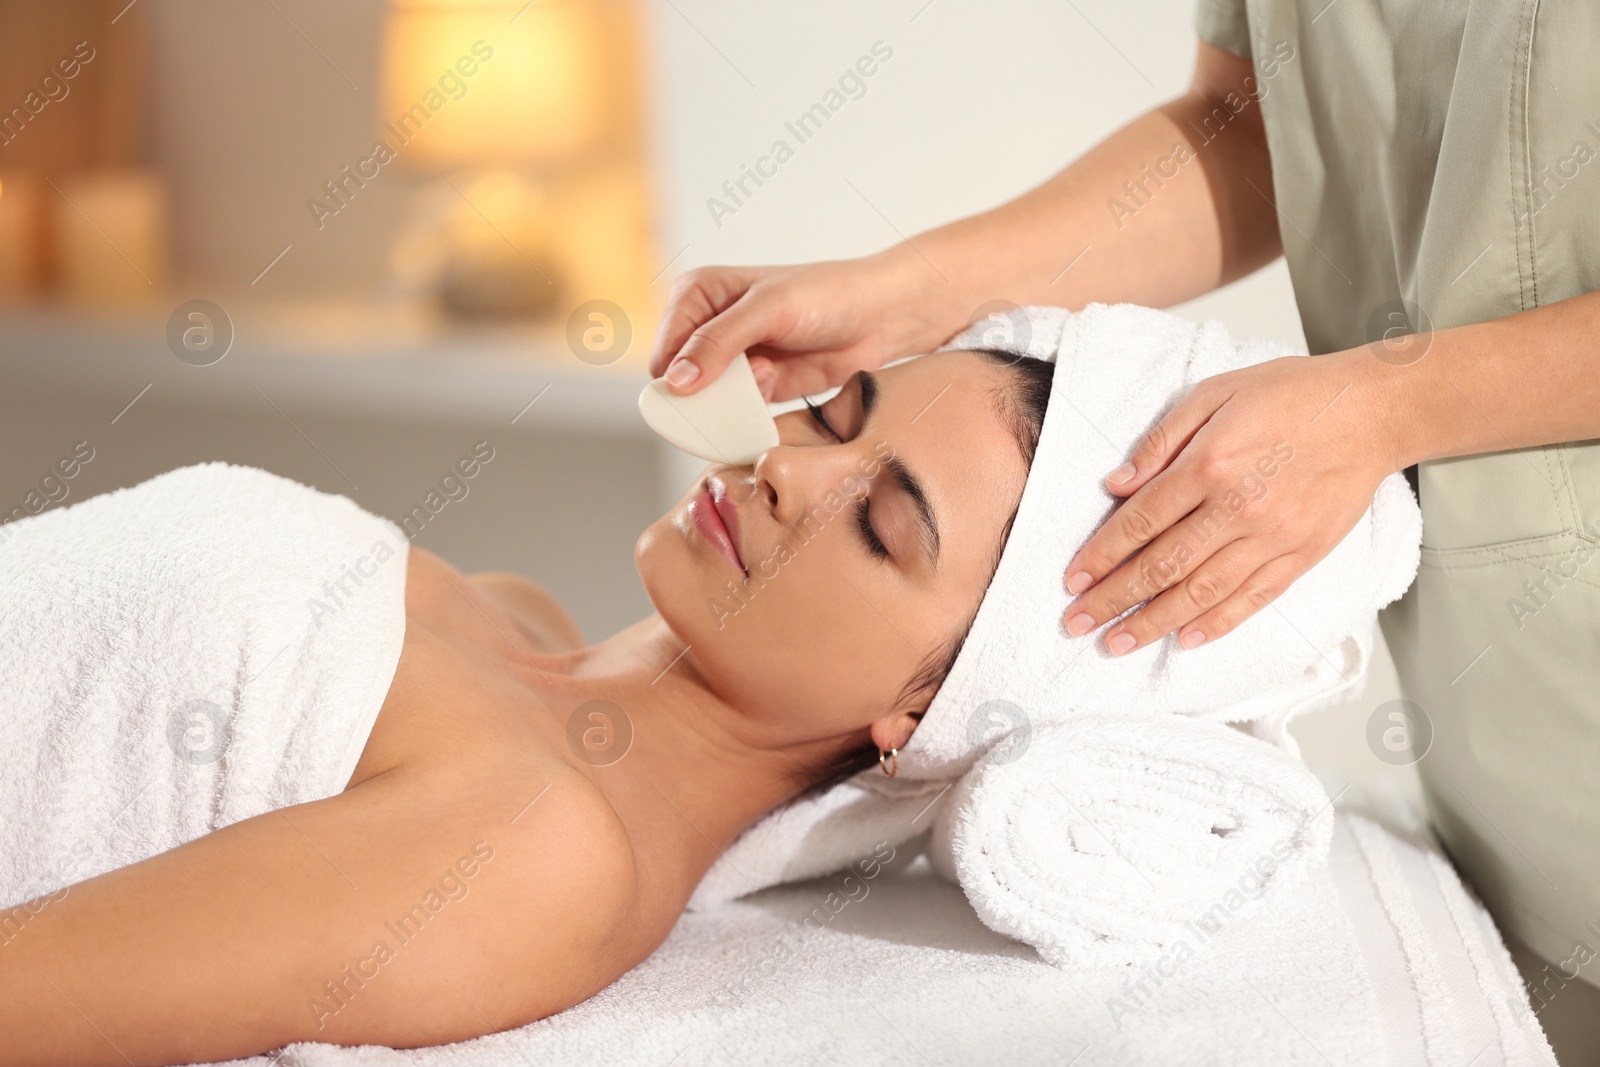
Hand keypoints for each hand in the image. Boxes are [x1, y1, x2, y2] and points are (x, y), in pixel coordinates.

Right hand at [647, 250, 957, 401]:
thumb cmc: (825, 296)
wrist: (877, 319)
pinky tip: (777, 379)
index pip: (665, 345)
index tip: (700, 387)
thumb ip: (718, 343)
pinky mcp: (755, 387)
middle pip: (679, 380)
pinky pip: (735, 412)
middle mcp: (707, 328)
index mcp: (697, 295)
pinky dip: (750, 409)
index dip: (676, 373)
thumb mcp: (767, 310)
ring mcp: (731, 361)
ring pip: (706, 401)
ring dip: (734, 398)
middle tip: (748, 374)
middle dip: (707, 390)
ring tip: (768, 370)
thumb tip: (674, 380)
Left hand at [1060, 350, 1400, 653]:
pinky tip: (1185, 640)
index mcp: (1211, 464)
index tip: (1072, 580)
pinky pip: (1252, 598)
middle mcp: (1240, 507)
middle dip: (1113, 599)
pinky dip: (1217, 624)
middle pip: (1163, 565)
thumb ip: (1161, 441)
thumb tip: (1115, 485)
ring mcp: (1274, 536)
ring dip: (1153, 622)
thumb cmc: (1292, 394)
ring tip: (1117, 644)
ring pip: (1202, 592)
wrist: (1373, 411)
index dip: (1101, 555)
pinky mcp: (1303, 554)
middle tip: (1076, 624)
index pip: (1140, 521)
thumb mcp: (1215, 393)